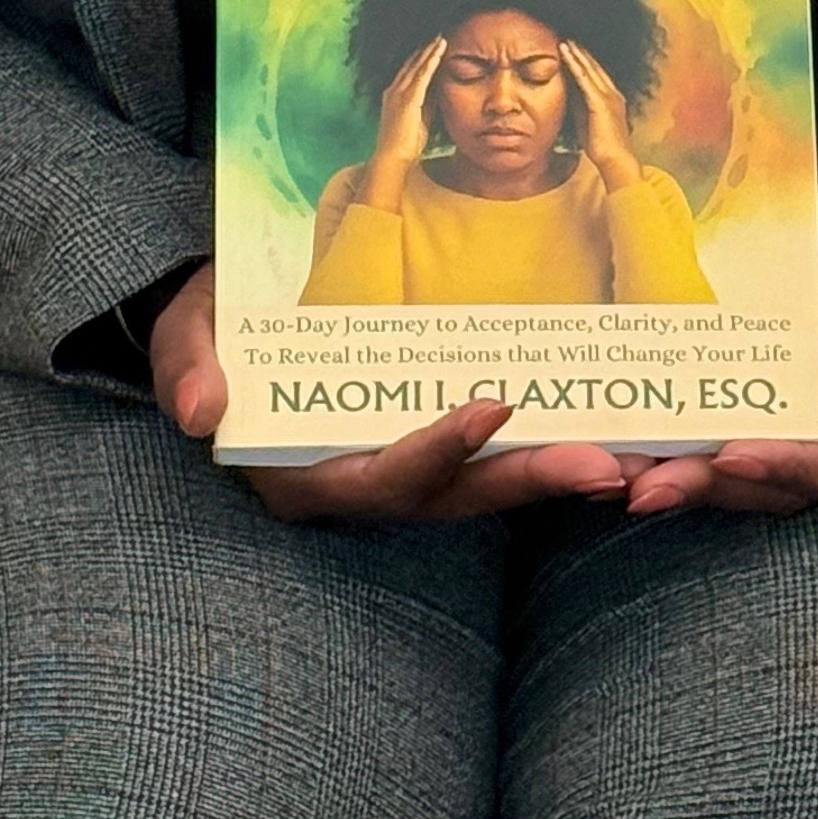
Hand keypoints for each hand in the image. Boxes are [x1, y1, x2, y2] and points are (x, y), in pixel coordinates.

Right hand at [146, 262, 628, 525]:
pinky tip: (615, 437)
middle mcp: (362, 484)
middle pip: (455, 498)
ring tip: (632, 463)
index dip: (433, 450)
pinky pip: (497, 459)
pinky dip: (550, 451)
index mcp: (304, 473)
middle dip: (529, 481)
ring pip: (488, 487)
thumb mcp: (186, 331)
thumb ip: (187, 363)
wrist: (231, 320)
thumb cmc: (212, 326)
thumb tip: (197, 408)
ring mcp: (402, 470)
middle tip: (607, 467)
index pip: (378, 477)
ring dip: (557, 475)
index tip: (489, 406)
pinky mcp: (433, 445)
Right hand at [360, 35, 447, 207]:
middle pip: (411, 62)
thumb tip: (439, 94)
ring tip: (441, 36)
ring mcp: (399, 93)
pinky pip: (422, 75)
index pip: (408, 70)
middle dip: (424, 47)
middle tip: (437, 32)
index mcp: (395, 95)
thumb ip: (427, 105)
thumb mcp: (420, 120)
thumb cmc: (406, 144)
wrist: (393, 158)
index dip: (419, 56)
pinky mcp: (408, 99)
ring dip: (429, 49)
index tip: (431, 44)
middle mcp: (394, 90)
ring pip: (416, 64)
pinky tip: (439, 49)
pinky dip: (431, 60)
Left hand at [558, 37, 642, 191]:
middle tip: (570, 38)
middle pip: (594, 67)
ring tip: (565, 41)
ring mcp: (607, 96)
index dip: (586, 61)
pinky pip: (584, 78)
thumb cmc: (602, 147)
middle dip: (582, 52)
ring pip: (589, 69)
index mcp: (612, 98)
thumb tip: (567, 95)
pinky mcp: (599, 102)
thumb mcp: (587, 122)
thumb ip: (579, 107)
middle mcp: (612, 93)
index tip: (574, 49)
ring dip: (577, 53)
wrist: (615, 160)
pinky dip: (575, 64)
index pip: (597, 75)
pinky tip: (566, 53)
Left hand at [618, 205, 817, 520]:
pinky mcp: (810, 393)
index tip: (736, 454)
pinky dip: (701, 428)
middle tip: (644, 486)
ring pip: (761, 461)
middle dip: (717, 486)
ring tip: (625, 472)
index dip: (793, 470)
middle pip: (790, 482)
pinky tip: (644, 429)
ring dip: (695, 469)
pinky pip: (754, 419)